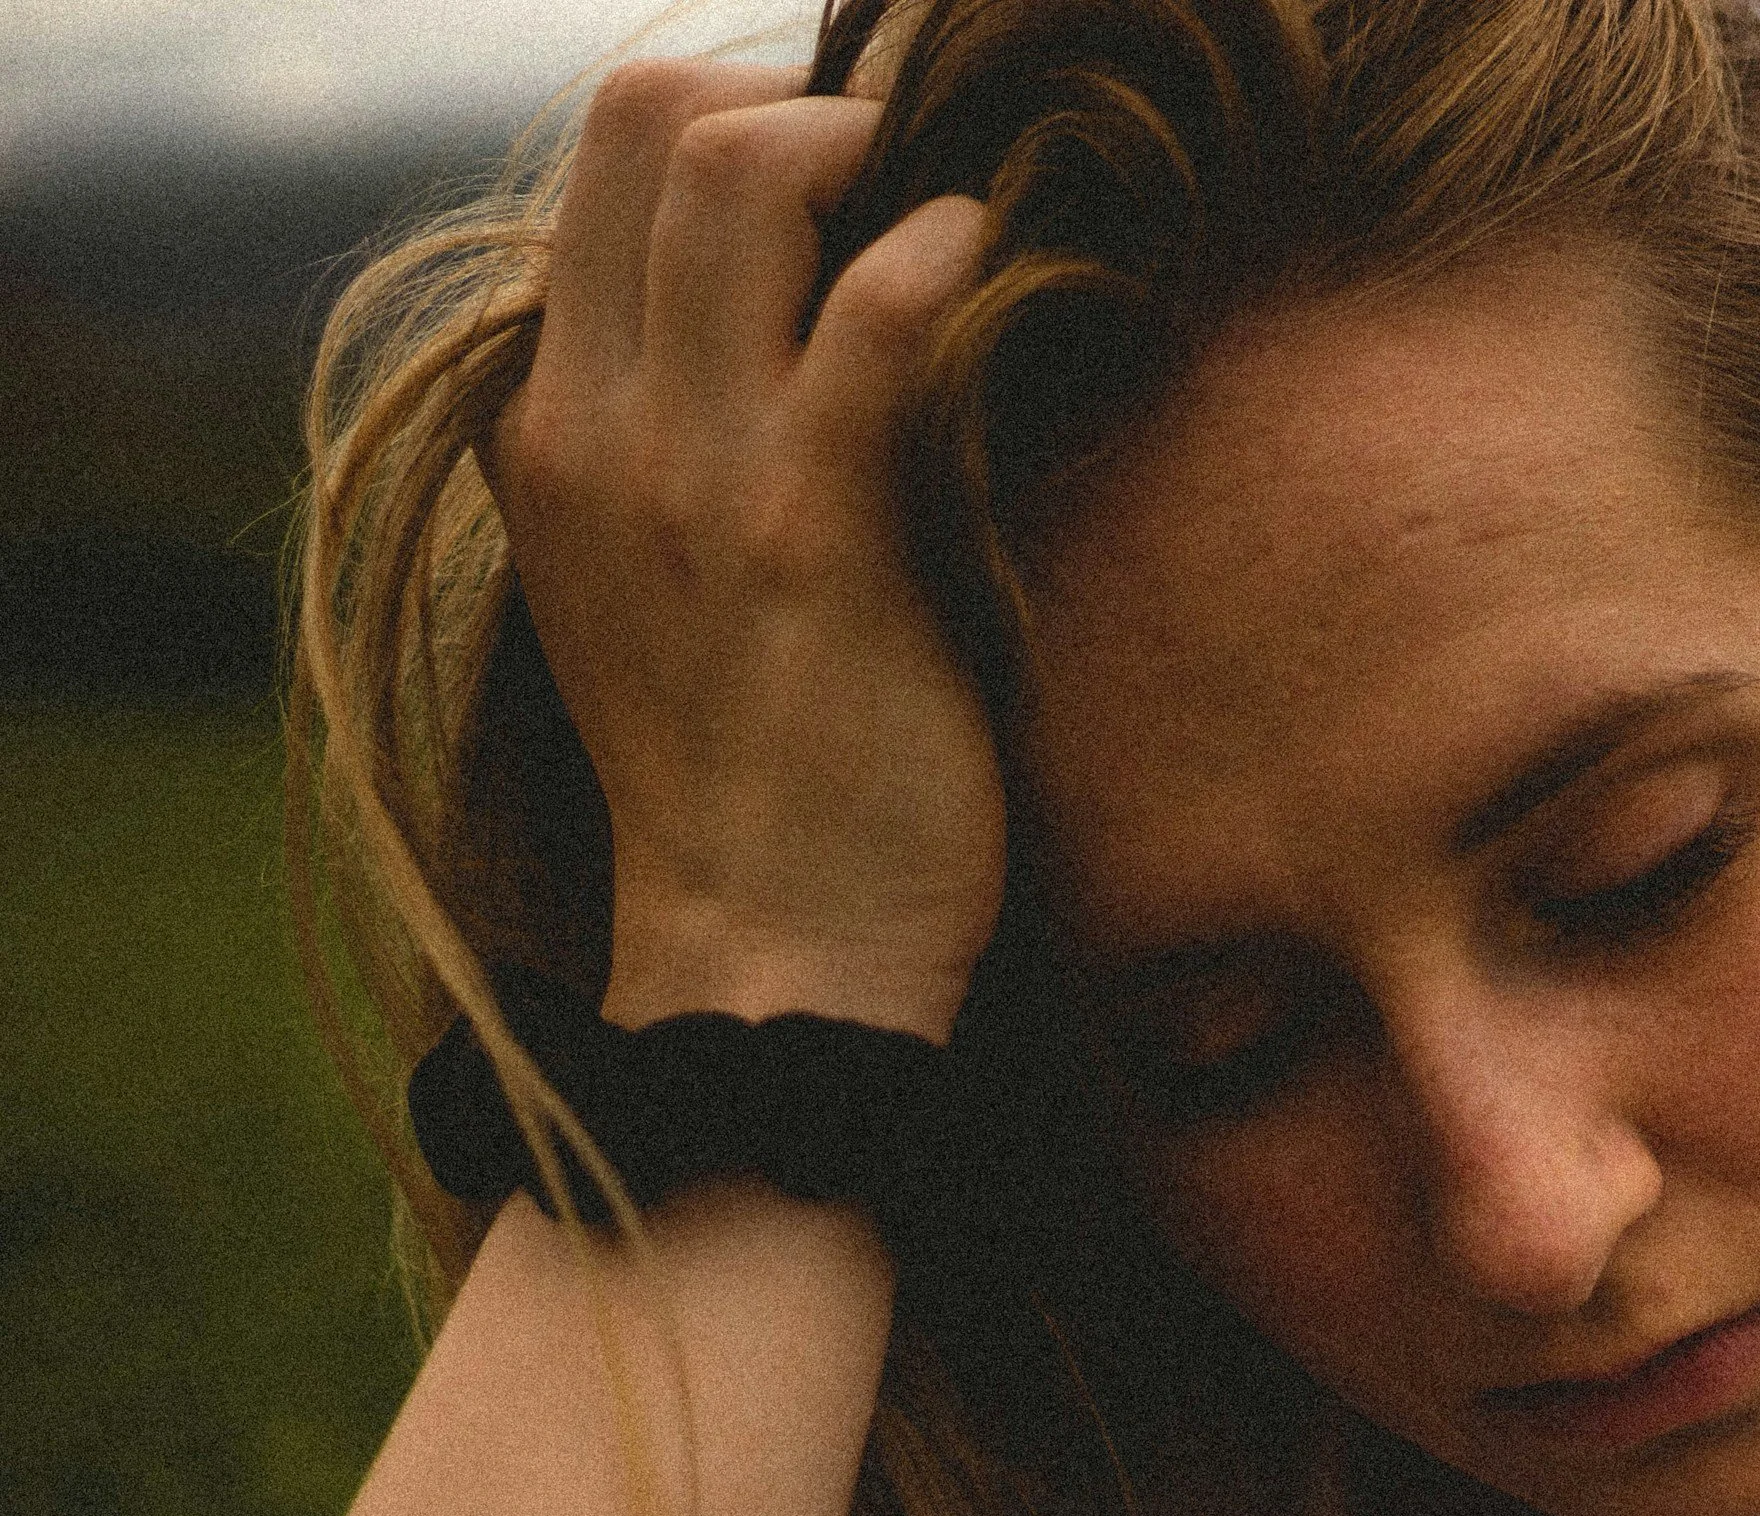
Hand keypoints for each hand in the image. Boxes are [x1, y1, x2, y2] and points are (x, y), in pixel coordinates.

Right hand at [487, 60, 1002, 1041]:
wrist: (766, 949)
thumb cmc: (743, 767)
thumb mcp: (645, 583)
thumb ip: (667, 438)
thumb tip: (777, 310)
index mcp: (547, 425)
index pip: (600, 155)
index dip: (729, 107)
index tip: (835, 158)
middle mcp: (594, 424)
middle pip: (651, 121)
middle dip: (794, 96)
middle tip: (897, 158)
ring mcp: (689, 475)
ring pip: (737, 179)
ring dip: (865, 146)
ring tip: (943, 200)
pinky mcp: (812, 537)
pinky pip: (873, 319)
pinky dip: (942, 252)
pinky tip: (988, 263)